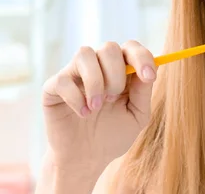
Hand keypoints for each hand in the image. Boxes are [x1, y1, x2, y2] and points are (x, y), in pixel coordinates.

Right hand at [41, 40, 156, 177]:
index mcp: (120, 69)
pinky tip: (83, 113)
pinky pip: (63, 79)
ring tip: (97, 107)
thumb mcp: (137, 116)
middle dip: (116, 74)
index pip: (131, 47)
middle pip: (109, 47)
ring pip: (84, 53)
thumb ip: (143, 93)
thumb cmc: (113, 134)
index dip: (142, 58)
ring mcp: (74, 73)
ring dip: (96, 81)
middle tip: (114, 98)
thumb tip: (150, 70)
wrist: (86, 158)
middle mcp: (97, 65)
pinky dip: (76, 98)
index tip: (148, 77)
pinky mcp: (53, 87)